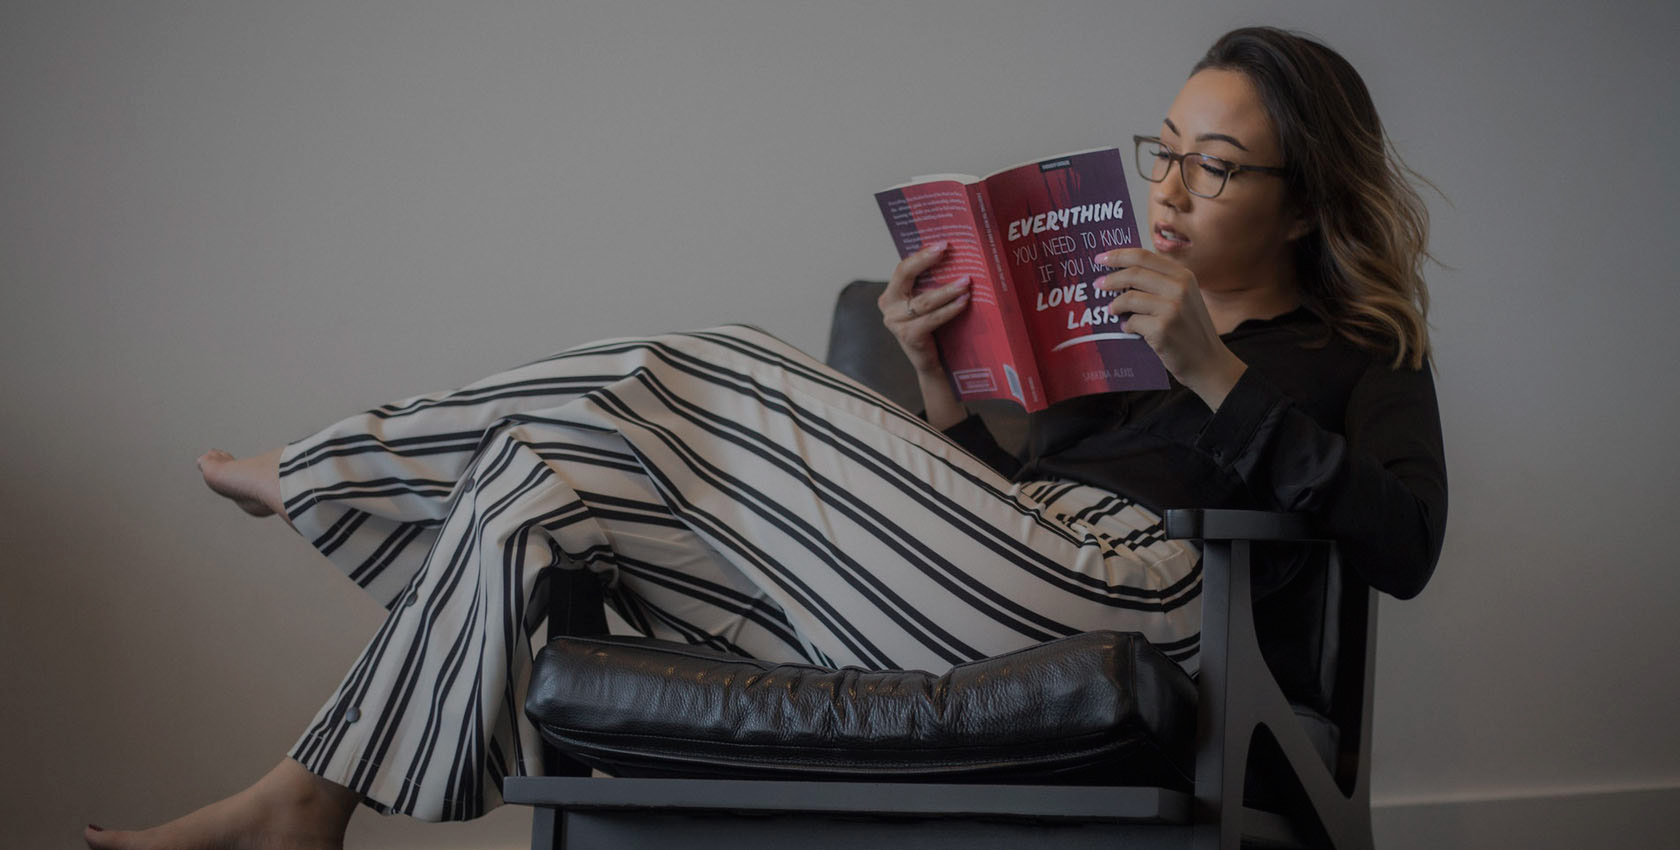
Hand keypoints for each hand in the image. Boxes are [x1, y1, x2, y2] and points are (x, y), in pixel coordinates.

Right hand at [879, 242, 972, 375]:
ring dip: (947, 289)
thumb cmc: (934, 327)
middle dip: (926, 259)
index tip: (942, 243)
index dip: (921, 254)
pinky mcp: (908, 336)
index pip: (903, 268)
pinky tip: (964, 302)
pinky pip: (932, 319)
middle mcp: (888, 305)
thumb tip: (954, 255)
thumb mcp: (928, 301)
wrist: (933, 361)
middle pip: (905, 275)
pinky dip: (950, 309)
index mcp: (891, 293)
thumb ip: (930, 283)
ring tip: (966, 281)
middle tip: (947, 249)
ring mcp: (895, 322)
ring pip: (924, 300)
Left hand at [1095, 248, 1246, 409]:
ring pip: (1129, 298)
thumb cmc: (1190, 329)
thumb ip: (1161, 282)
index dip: (1119, 255)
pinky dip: (1126, 326)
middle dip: (1110, 279)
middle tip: (1098, 285)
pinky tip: (1129, 330)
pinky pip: (1132, 322)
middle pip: (1133, 274)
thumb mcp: (1184, 297)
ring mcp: (1172, 308)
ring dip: (1116, 306)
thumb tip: (1121, 274)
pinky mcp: (1162, 329)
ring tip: (1113, 311)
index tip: (1100, 258)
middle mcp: (1179, 288)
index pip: (1144, 256)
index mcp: (1183, 275)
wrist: (1208, 361)